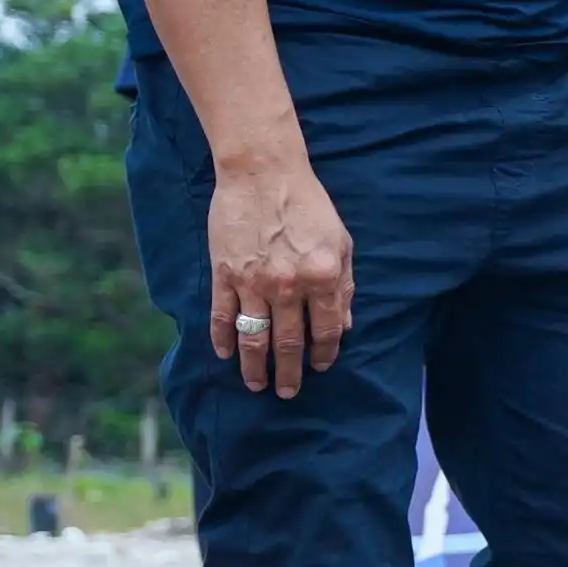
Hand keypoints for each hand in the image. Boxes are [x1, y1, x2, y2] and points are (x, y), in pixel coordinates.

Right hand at [208, 150, 352, 398]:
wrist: (262, 174)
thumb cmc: (309, 206)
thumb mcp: (341, 243)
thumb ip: (344, 286)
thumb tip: (344, 326)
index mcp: (322, 278)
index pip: (326, 331)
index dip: (325, 354)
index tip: (322, 367)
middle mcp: (287, 286)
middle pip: (288, 342)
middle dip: (290, 372)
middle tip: (288, 392)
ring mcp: (252, 283)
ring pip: (253, 338)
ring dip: (255, 367)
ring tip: (257, 385)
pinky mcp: (223, 275)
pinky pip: (222, 316)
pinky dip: (223, 338)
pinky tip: (227, 355)